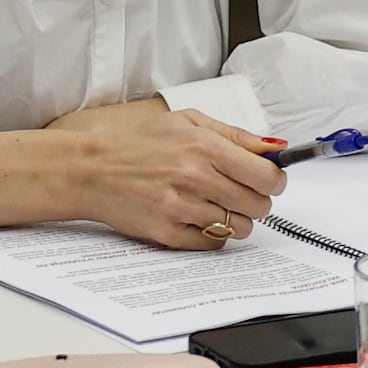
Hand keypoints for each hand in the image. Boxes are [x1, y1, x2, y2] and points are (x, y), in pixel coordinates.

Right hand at [0, 98, 284, 248]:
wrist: (91, 169)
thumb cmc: (139, 144)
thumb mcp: (187, 122)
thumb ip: (235, 135)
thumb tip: (275, 148)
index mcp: (205, 147)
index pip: (267, 177)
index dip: (274, 182)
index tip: (267, 182)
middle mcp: (197, 177)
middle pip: (258, 206)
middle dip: (255, 202)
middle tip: (238, 194)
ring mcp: (182, 208)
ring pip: (237, 228)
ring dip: (233, 220)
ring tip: (214, 207)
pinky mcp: (167, 233)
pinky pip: (211, 244)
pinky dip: (210, 235)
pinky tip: (196, 219)